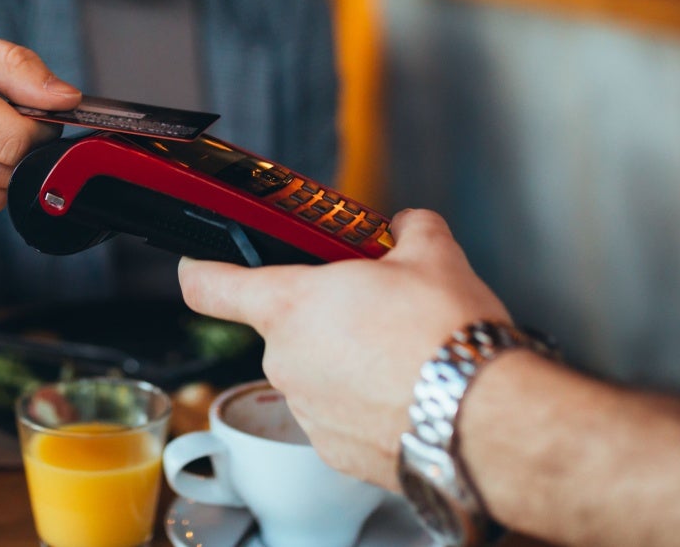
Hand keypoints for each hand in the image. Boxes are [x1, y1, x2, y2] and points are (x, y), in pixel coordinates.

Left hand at [178, 209, 508, 488]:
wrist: (484, 418)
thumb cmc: (446, 337)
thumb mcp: (434, 255)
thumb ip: (410, 231)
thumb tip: (409, 226)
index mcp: (290, 305)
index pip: (210, 286)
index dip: (199, 270)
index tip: (195, 265)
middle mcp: (285, 361)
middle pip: (285, 328)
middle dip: (324, 318)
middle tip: (375, 310)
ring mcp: (307, 412)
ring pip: (316, 374)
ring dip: (347, 363)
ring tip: (403, 354)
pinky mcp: (336, 453)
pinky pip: (340, 417)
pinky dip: (366, 406)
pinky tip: (408, 394)